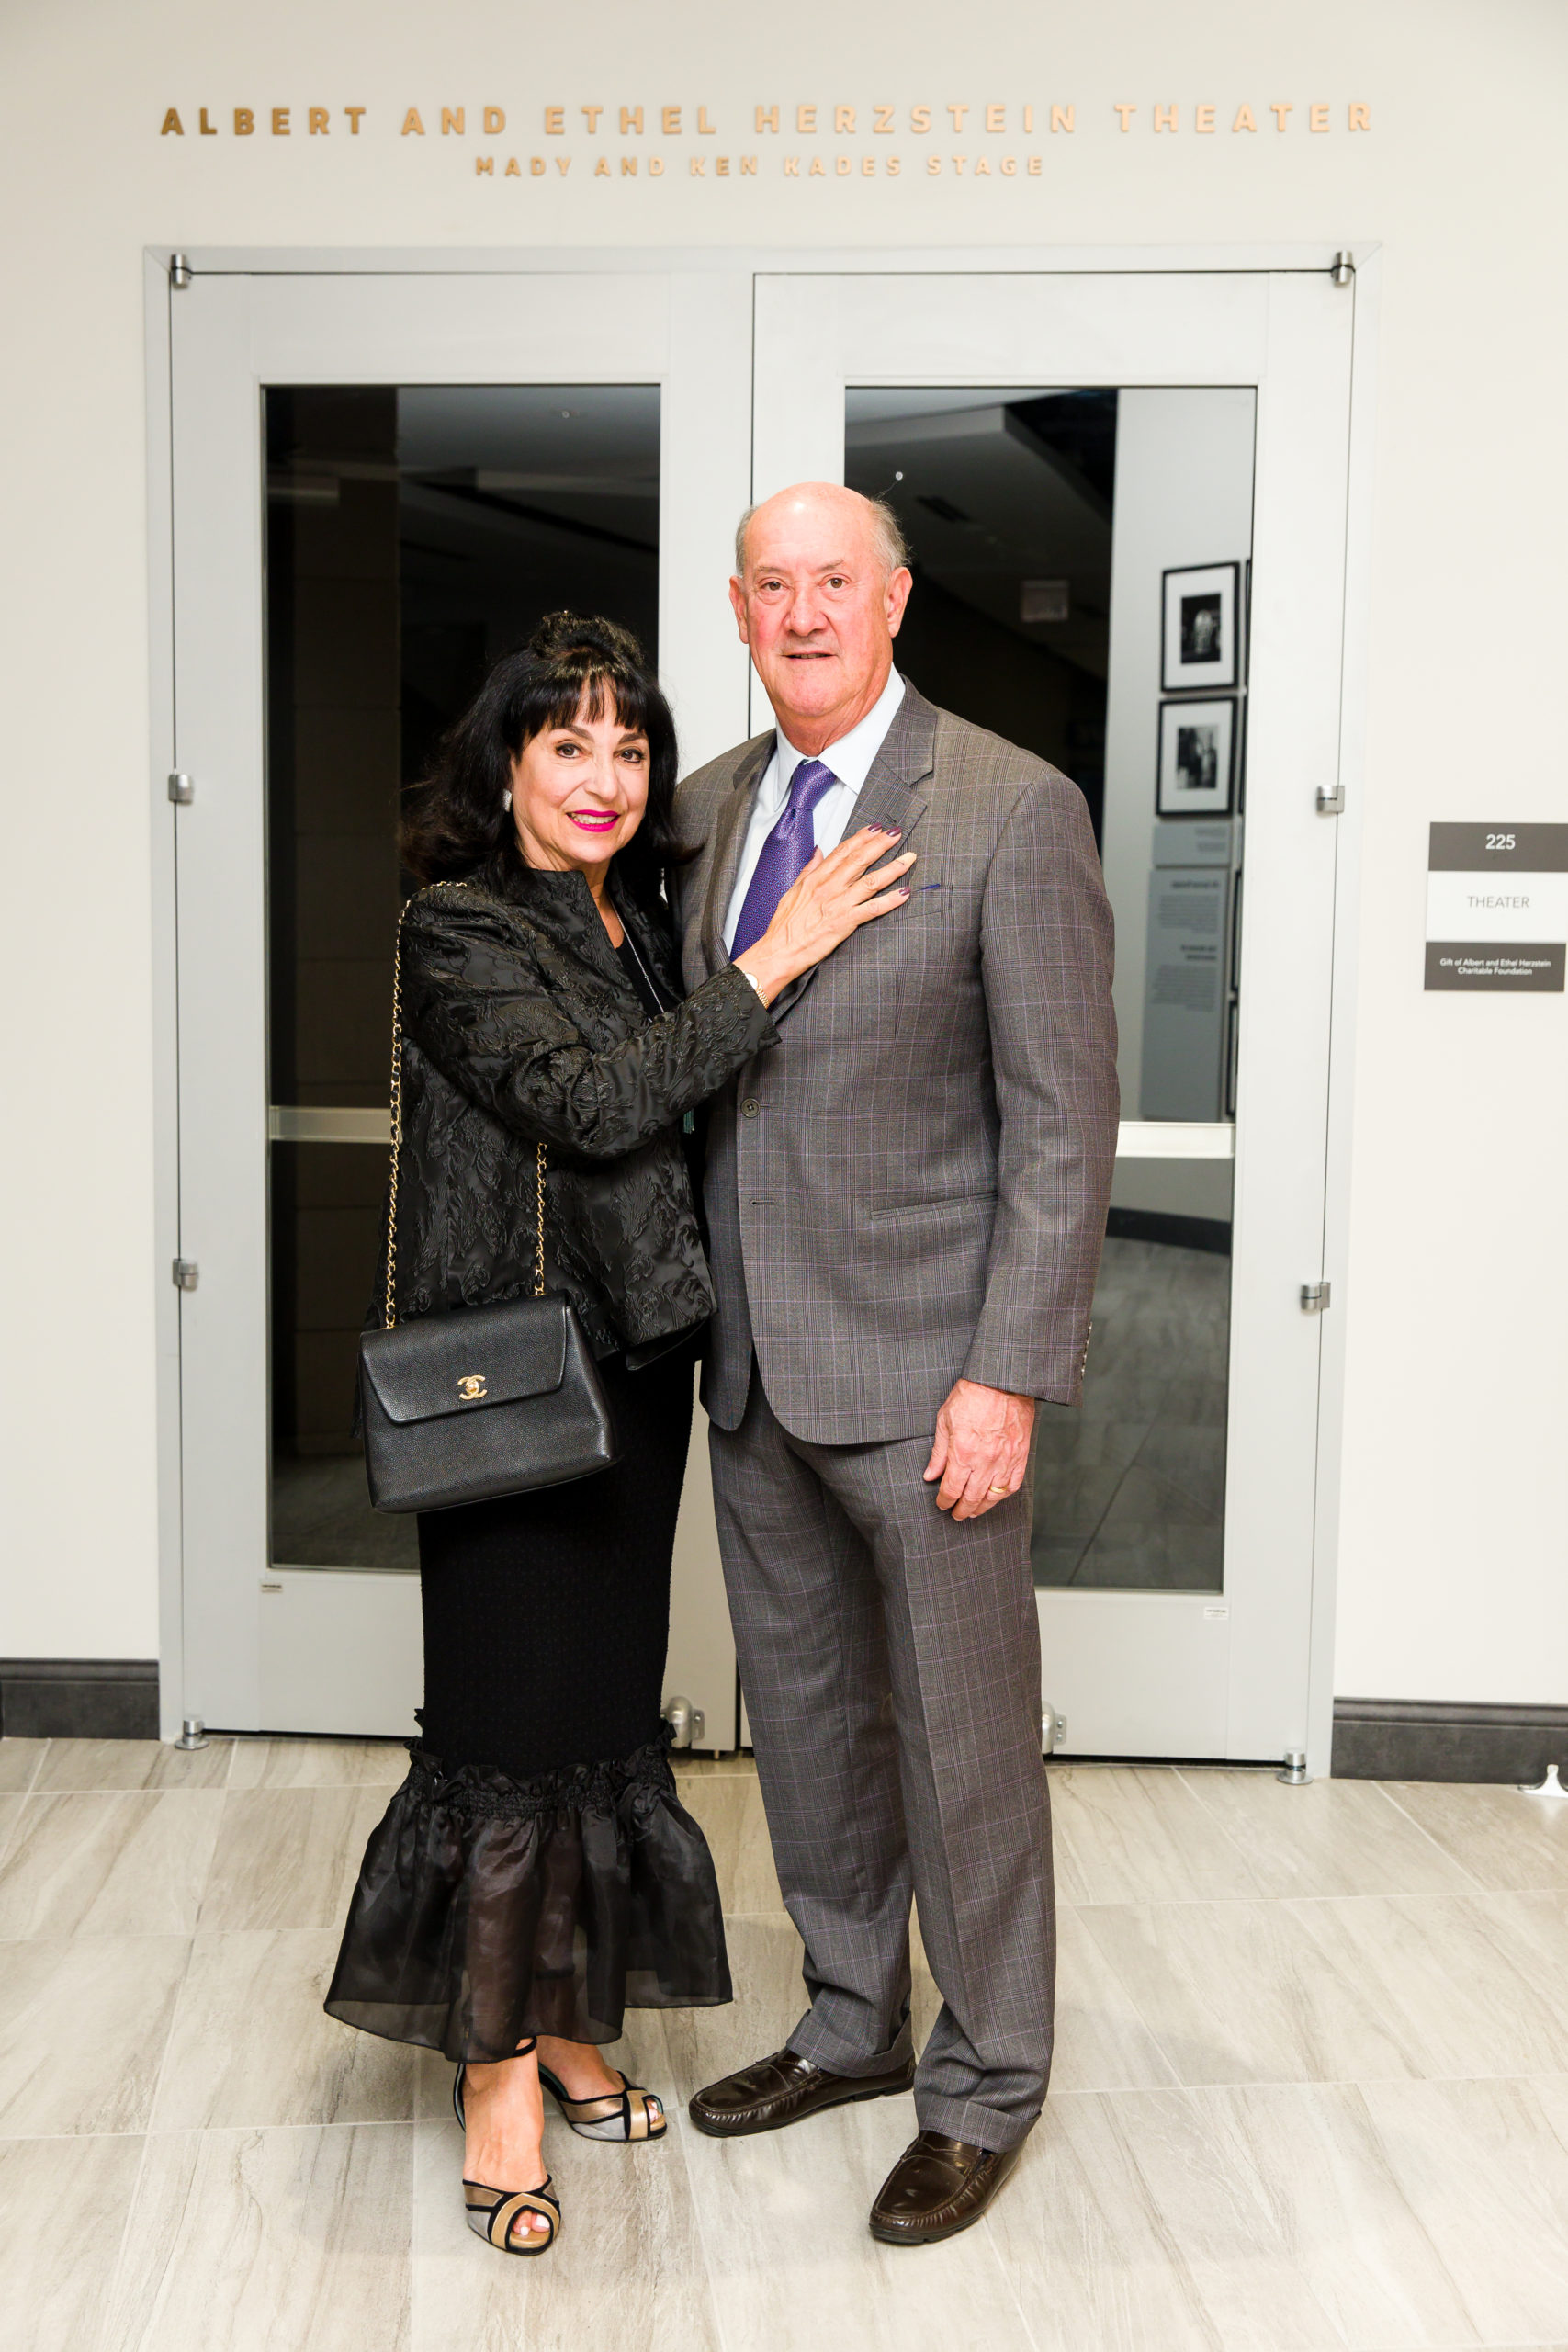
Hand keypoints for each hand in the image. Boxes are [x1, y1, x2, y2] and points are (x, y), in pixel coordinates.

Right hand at [733, 826, 914, 1003]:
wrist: (779, 951)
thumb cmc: (784, 927)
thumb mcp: (792, 891)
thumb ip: (808, 870)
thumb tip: (818, 852)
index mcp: (816, 879)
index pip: (843, 851)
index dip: (861, 837)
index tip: (875, 828)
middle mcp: (829, 888)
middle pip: (860, 859)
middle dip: (881, 844)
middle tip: (896, 834)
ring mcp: (839, 904)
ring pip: (871, 880)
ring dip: (893, 868)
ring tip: (909, 858)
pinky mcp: (845, 922)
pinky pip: (873, 909)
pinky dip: (891, 901)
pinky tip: (904, 893)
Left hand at [923, 1379, 1035, 1521]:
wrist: (1002, 1381)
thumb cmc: (971, 1396)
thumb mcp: (945, 1420)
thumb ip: (939, 1452)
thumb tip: (931, 1475)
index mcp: (962, 1453)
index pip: (951, 1489)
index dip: (944, 1501)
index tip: (941, 1504)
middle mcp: (984, 1461)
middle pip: (971, 1498)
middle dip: (961, 1509)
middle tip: (956, 1514)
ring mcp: (1004, 1460)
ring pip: (992, 1496)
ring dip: (981, 1507)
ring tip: (973, 1511)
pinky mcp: (1020, 1456)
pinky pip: (1012, 1485)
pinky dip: (1002, 1496)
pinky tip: (995, 1498)